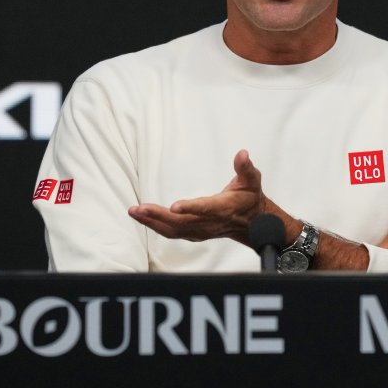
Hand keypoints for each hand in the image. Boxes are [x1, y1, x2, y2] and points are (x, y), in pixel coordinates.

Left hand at [127, 149, 265, 243]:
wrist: (252, 223)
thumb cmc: (250, 198)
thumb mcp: (252, 180)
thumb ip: (246, 167)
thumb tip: (242, 154)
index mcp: (223, 208)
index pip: (205, 209)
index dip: (190, 208)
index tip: (174, 206)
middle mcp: (210, 222)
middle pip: (181, 222)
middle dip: (158, 216)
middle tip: (138, 208)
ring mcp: (201, 231)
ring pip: (173, 230)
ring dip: (152, 222)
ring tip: (134, 212)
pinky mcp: (194, 233)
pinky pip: (172, 232)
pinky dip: (156, 226)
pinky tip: (143, 218)